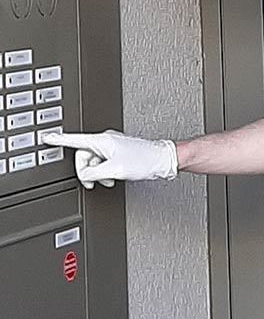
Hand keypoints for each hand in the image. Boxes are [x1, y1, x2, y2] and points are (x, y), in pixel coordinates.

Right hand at [41, 129, 178, 189]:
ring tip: (110, 180)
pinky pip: (104, 161)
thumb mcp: (114, 171)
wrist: (162, 160)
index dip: (59, 140)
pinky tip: (114, 177)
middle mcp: (106, 140)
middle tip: (95, 181)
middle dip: (87, 170)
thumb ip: (94, 172)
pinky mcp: (118, 151)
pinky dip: (106, 171)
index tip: (47, 137)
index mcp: (101, 141)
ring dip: (99, 173)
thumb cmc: (143, 161)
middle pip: (84, 155)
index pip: (74, 140)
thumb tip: (85, 174)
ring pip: (94, 160)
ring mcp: (112, 145)